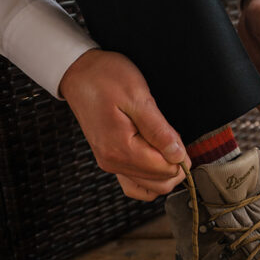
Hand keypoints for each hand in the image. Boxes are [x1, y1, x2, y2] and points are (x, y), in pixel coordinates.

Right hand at [58, 49, 188, 200]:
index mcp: (121, 149)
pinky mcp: (109, 158)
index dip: (180, 156)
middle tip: (173, 138)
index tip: (177, 136)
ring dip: (164, 170)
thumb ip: (159, 130)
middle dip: (175, 165)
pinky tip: (155, 157)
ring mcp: (110, 162)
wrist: (79, 73)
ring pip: (149, 186)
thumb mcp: (138, 97)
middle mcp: (113, 162)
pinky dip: (150, 176)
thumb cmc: (105, 78)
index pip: (165, 170)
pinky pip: (134, 182)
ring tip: (163, 142)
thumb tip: (178, 156)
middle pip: (159, 183)